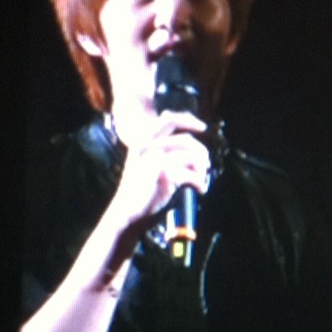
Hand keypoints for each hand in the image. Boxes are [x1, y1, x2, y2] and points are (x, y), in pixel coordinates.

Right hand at [107, 111, 209, 229]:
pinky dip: (200, 182)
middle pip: (186, 140)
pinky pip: (191, 174)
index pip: (170, 119)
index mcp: (142, 140)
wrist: (126, 212)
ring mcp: (154, 158)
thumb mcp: (145, 163)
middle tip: (205, 165)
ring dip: (202, 169)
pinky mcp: (163, 173)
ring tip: (201, 179)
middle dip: (201, 152)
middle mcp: (147, 146)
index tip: (203, 128)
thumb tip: (191, 140)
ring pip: (192, 156)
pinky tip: (200, 189)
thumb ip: (162, 149)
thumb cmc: (141, 190)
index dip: (189, 121)